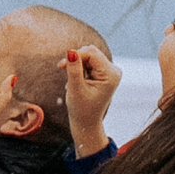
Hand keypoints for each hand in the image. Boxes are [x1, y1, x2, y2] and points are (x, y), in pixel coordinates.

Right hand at [60, 41, 121, 158]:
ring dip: (76, 66)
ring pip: (88, 56)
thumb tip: (70, 51)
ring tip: (72, 82)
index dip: (75, 56)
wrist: (86, 123)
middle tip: (63, 71)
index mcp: (110, 74)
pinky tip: (77, 82)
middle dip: (76, 60)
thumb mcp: (75, 89)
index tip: (61, 66)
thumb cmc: (81, 109)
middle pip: (90, 52)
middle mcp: (113, 70)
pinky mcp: (104, 72)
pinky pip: (89, 62)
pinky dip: (79, 69)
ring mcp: (109, 71)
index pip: (91, 53)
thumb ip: (73, 70)